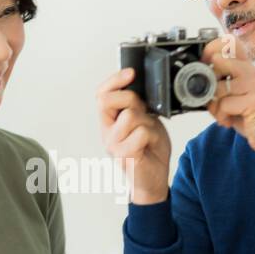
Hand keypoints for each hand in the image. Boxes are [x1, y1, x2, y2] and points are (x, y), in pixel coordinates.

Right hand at [97, 67, 171, 203]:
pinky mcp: (124, 155)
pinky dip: (152, 136)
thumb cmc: (149, 150)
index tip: (131, 73)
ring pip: (130, 116)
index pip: (101, 95)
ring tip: (150, 134)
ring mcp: (113, 145)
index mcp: (110, 122)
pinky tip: (151, 145)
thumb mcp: (145, 120)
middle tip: (144, 113)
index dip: (114, 80)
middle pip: (108, 100)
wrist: (153, 180)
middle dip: (131, 100)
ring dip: (148, 122)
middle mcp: (107, 132)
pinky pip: (141, 133)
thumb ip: (138, 106)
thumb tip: (140, 86)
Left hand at [201, 38, 254, 152]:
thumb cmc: (249, 115)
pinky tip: (229, 121)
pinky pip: (225, 104)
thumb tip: (199, 77)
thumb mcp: (233, 95)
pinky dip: (221, 116)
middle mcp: (252, 72)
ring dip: (215, 106)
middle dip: (209, 83)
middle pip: (219, 61)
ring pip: (219, 87)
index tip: (204, 64)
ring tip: (224, 114)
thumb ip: (220, 83)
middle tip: (215, 98)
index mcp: (247, 67)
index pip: (230, 42)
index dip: (211, 49)